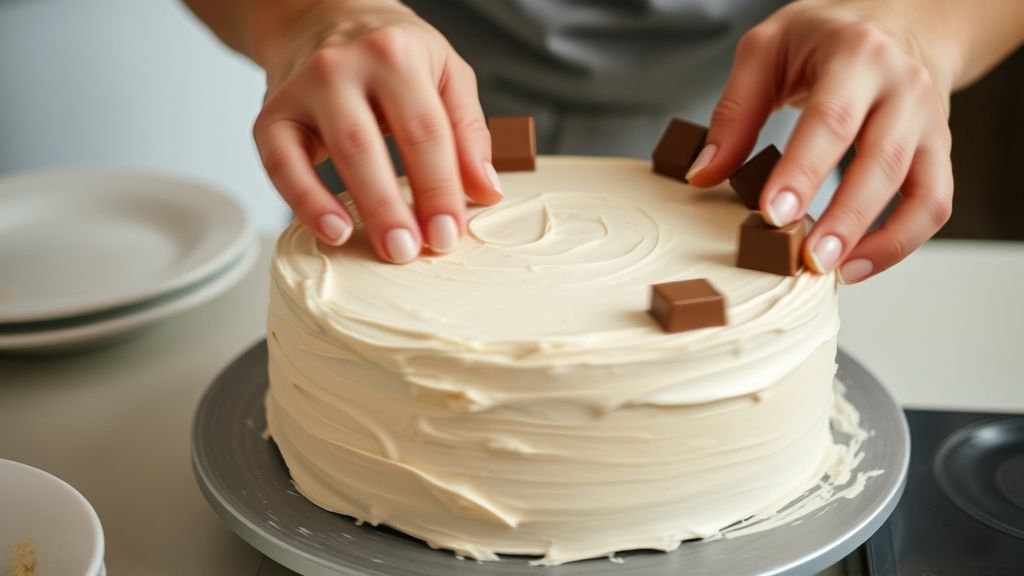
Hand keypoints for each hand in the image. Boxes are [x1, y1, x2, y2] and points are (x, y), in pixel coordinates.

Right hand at [251, 1, 501, 262]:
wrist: (321, 16)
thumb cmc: (391, 53)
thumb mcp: (445, 73)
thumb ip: (468, 131)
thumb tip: (485, 190)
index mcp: (396, 54)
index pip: (425, 131)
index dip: (440, 188)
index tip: (450, 233)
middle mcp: (344, 66)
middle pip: (372, 145)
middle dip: (396, 206)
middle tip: (414, 251)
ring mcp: (303, 88)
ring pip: (332, 153)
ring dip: (361, 207)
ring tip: (386, 248)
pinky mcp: (271, 115)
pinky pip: (280, 165)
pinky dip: (304, 202)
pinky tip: (332, 231)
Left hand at [687, 0, 956, 282]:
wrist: (901, 17)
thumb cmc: (825, 36)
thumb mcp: (767, 50)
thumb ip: (734, 112)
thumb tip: (702, 174)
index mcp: (856, 55)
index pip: (832, 119)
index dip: (802, 172)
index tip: (773, 214)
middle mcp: (902, 87)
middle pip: (881, 160)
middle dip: (844, 217)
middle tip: (805, 259)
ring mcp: (928, 122)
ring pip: (919, 189)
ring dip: (875, 240)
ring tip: (829, 270)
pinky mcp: (937, 151)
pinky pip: (933, 205)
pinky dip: (900, 243)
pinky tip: (856, 265)